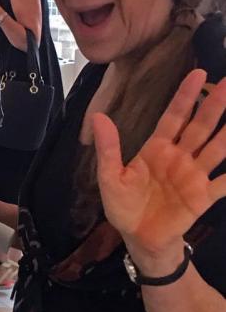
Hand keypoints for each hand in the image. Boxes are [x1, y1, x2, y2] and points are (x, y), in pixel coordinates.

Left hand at [93, 69, 225, 265]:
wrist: (138, 237)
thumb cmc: (123, 206)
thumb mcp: (110, 177)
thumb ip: (109, 148)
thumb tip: (98, 116)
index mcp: (156, 149)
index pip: (174, 117)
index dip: (185, 96)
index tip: (198, 73)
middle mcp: (179, 157)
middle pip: (200, 126)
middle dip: (215, 104)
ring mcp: (194, 175)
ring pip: (218, 147)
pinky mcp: (204, 195)